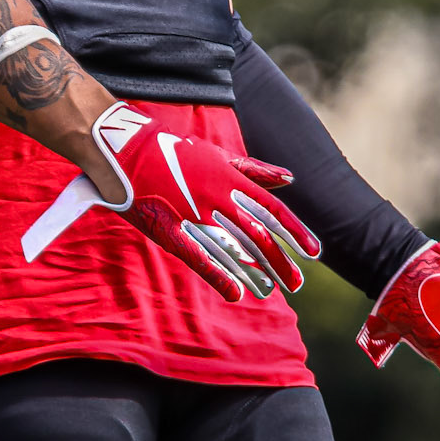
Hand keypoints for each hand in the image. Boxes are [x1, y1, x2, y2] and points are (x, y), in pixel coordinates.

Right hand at [91, 102, 319, 302]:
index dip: (294, 232)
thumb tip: (289, 178)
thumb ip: (255, 170)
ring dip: (254, 272)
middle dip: (279, 261)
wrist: (124, 148)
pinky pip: (197, 256)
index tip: (314, 253)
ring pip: (232, 249)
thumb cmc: (175, 153)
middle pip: (256, 235)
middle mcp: (215, 196)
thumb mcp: (218, 157)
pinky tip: (235, 293)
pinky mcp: (168, 229)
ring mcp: (191, 213)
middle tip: (297, 283)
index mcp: (228, 178)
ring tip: (273, 291)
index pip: (271, 209)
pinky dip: (218, 276)